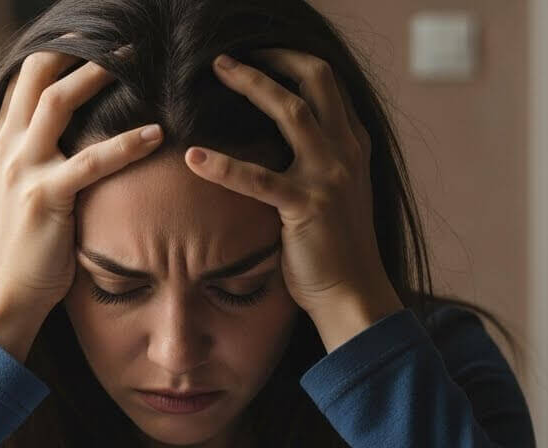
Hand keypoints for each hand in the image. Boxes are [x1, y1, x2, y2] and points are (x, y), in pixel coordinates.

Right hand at [0, 40, 164, 314]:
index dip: (61, 48)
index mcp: (3, 139)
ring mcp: (22, 169)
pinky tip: (156, 134)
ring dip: (99, 74)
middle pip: (38, 73)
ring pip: (58, 102)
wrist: (6, 292)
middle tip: (121, 34)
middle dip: (78, 46)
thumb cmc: (27, 244)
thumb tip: (86, 131)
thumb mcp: (27, 187)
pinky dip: (126, 143)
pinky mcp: (44, 197)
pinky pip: (91, 160)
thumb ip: (45, 153)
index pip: (27, 76)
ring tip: (137, 60)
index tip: (95, 32)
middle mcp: (7, 145)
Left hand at [182, 50, 401, 321]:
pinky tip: (193, 158)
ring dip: (251, 84)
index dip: (293, 60)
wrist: (353, 294)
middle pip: (316, 80)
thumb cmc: (335, 248)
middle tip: (228, 55)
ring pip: (291, 112)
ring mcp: (330, 177)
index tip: (260, 52)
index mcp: (354, 144)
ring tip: (215, 71)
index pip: (328, 83)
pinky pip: (258, 179)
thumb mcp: (335, 192)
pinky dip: (222, 166)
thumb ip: (316, 161)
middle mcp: (347, 152)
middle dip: (273, 58)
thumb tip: (278, 143)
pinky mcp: (307, 207)